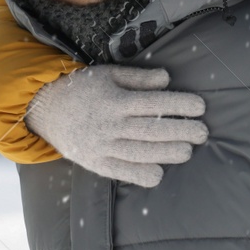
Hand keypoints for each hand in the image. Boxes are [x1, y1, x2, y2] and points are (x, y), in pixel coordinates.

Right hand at [24, 66, 207, 186]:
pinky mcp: (96, 163)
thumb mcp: (108, 74)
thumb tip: (166, 79)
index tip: (200, 107)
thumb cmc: (83, 89)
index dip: (179, 105)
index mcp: (115, 100)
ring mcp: (102, 146)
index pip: (154, 103)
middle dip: (181, 132)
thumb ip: (138, 78)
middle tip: (203, 132)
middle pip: (152, 130)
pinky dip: (142, 174)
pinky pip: (123, 172)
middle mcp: (110, 124)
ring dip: (168, 154)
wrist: (46, 110)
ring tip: (187, 151)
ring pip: (141, 153)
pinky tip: (160, 171)